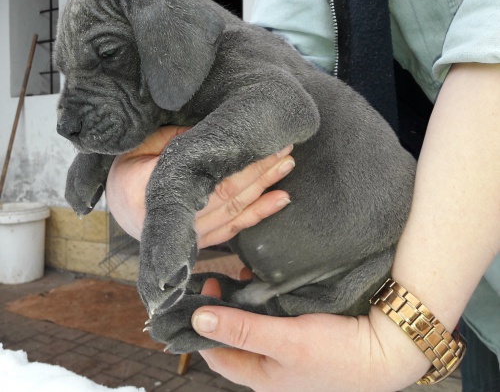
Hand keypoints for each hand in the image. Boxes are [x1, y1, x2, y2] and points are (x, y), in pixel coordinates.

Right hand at [106, 125, 294, 246]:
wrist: (121, 206)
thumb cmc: (130, 169)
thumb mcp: (144, 145)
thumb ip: (177, 141)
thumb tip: (219, 139)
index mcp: (148, 191)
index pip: (202, 175)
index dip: (238, 161)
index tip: (262, 142)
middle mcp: (169, 220)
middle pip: (225, 193)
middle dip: (258, 170)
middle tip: (283, 149)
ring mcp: (186, 236)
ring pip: (234, 211)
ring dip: (264, 188)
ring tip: (285, 165)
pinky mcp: (199, 242)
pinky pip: (234, 228)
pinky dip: (259, 214)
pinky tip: (280, 199)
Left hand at [191, 280, 429, 391]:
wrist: (388, 350)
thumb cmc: (337, 354)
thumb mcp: (286, 341)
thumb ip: (243, 330)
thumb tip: (199, 320)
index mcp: (262, 379)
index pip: (217, 353)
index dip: (204, 325)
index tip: (204, 289)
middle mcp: (271, 370)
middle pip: (234, 339)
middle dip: (223, 310)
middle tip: (221, 280)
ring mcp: (287, 354)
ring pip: (253, 327)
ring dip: (244, 304)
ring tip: (241, 276)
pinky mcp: (302, 339)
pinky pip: (273, 320)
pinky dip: (264, 302)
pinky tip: (266, 283)